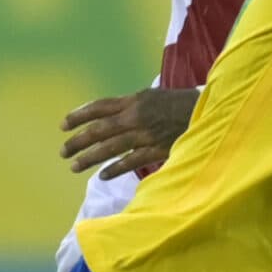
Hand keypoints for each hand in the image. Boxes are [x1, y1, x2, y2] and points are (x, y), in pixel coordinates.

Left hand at [61, 87, 201, 179]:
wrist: (208, 111)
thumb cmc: (180, 103)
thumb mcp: (154, 96)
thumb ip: (132, 105)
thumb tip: (111, 114)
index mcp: (134, 100)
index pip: (99, 107)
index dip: (80, 115)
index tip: (63, 125)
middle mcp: (136, 116)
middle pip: (100, 129)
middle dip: (78, 140)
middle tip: (63, 151)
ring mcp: (145, 134)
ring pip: (111, 147)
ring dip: (90, 157)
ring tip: (74, 166)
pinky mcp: (157, 149)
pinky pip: (131, 161)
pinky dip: (115, 169)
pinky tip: (102, 176)